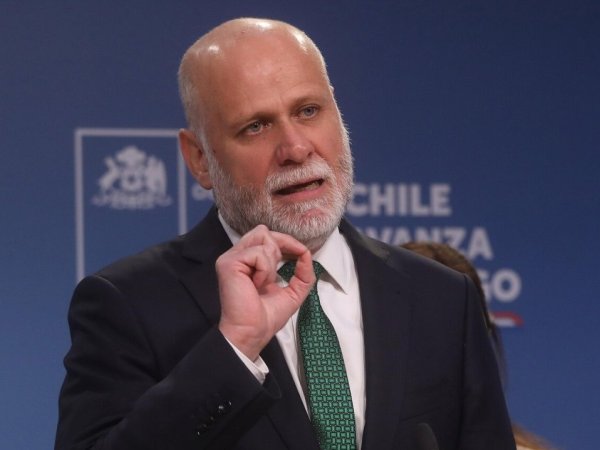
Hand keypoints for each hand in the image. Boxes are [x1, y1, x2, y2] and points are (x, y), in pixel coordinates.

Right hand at [216, 224, 314, 359]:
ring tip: (264, 283)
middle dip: (281, 246)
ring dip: (272, 261)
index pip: (266, 235)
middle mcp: (237, 256)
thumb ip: (303, 272)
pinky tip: (257, 285)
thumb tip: (307, 253)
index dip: (287, 241)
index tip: (301, 252)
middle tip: (281, 270)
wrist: (252, 333)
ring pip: (262, 237)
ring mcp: (231, 258)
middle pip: (263, 231)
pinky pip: (258, 253)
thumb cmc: (266, 317)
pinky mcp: (229, 263)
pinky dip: (265, 270)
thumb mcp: (293, 292)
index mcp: (248, 261)